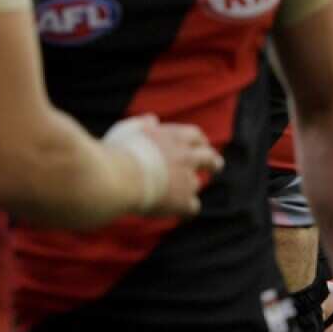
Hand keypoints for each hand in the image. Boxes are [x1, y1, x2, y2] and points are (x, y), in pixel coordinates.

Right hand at [106, 114, 222, 215]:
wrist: (117, 179)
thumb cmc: (116, 154)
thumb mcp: (127, 131)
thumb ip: (141, 124)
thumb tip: (153, 120)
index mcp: (174, 137)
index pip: (195, 135)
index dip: (199, 142)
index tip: (202, 145)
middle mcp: (186, 156)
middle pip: (209, 158)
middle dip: (214, 162)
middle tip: (216, 166)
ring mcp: (187, 179)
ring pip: (196, 184)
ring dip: (188, 188)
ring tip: (177, 193)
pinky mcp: (183, 201)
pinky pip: (192, 207)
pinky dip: (186, 209)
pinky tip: (178, 211)